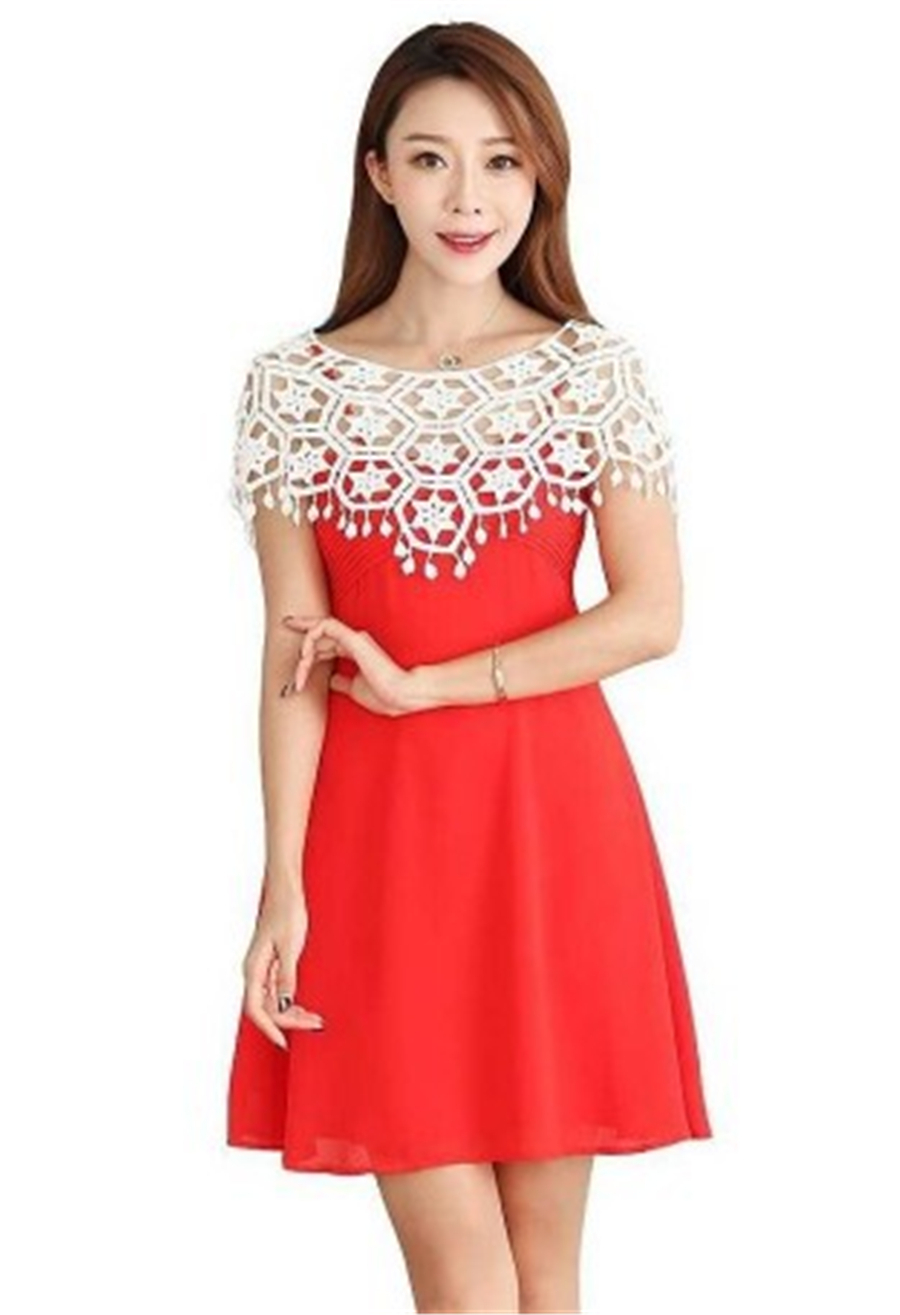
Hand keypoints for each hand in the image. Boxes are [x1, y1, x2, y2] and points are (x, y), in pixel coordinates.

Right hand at [241, 885, 324, 1049]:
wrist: (285, 890)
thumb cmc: (287, 912)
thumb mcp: (291, 946)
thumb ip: (286, 976)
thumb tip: (283, 1004)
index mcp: (253, 968)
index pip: (255, 1009)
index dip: (269, 1028)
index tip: (284, 1043)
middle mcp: (254, 972)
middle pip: (265, 1008)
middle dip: (288, 1021)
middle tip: (315, 1025)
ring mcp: (262, 969)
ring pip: (272, 1002)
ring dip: (292, 1013)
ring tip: (315, 1019)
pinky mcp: (271, 964)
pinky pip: (277, 991)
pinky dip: (291, 1001)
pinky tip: (305, 1006)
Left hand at [280, 613, 426, 716]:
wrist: (402, 696)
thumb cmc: (385, 695)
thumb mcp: (355, 690)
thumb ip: (342, 682)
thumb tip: (331, 680)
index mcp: (355, 652)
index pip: (326, 644)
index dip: (308, 648)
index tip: (293, 656)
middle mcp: (354, 641)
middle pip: (319, 638)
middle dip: (300, 646)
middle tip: (291, 667)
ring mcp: (354, 638)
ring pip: (319, 631)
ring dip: (304, 649)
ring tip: (299, 672)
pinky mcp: (354, 639)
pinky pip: (326, 626)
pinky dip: (311, 636)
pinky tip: (304, 655)